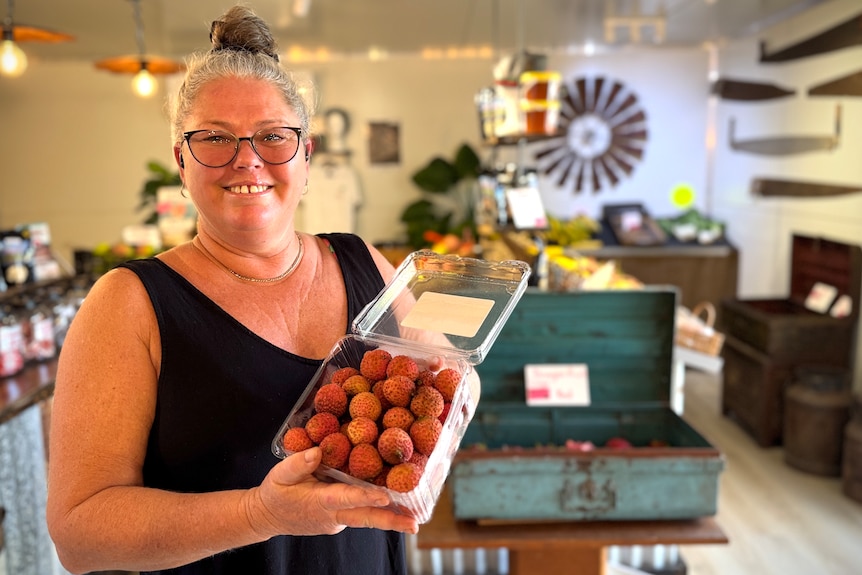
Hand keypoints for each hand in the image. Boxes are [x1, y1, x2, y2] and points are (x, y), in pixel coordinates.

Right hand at [243, 447, 418, 538]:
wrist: (267, 517)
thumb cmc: (275, 493)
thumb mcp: (280, 474)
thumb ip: (297, 463)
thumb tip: (318, 450)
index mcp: (319, 502)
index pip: (346, 499)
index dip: (366, 497)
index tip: (386, 498)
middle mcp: (333, 515)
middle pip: (366, 518)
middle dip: (391, 522)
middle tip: (414, 525)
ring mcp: (338, 521)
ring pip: (366, 517)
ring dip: (390, 517)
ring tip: (415, 515)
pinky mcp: (340, 520)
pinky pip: (359, 513)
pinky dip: (375, 509)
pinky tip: (394, 502)